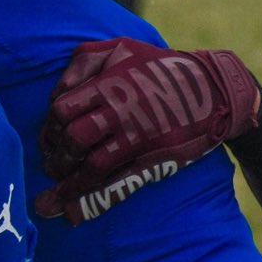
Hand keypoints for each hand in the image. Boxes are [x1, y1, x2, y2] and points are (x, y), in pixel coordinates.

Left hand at [34, 38, 259, 223]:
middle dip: (56, 156)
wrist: (212, 90)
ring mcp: (139, 138)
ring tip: (55, 194)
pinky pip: (119, 184)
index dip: (50, 127)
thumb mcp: (119, 48)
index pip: (62, 110)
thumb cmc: (158, 66)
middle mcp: (122, 112)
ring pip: (92, 167)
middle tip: (51, 165)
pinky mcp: (154, 159)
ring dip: (68, 184)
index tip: (49, 139)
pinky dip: (94, 202)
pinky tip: (73, 214)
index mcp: (109, 85)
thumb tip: (56, 91)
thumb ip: (82, 63)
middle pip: (74, 139)